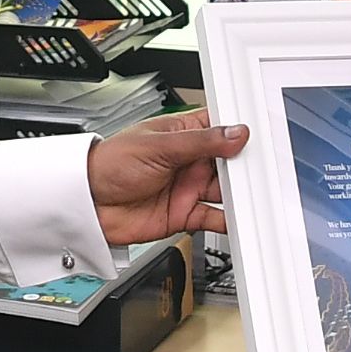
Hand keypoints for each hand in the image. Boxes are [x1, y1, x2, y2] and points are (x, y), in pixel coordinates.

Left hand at [86, 111, 247, 242]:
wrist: (87, 203)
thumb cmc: (110, 163)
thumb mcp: (158, 145)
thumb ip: (200, 142)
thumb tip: (235, 133)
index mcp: (184, 134)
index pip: (221, 130)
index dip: (241, 133)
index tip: (260, 139)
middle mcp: (190, 161)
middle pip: (230, 163)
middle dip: (246, 167)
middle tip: (263, 172)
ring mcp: (188, 188)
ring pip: (226, 191)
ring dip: (241, 195)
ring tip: (255, 197)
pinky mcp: (185, 214)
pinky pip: (215, 218)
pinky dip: (230, 221)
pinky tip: (240, 219)